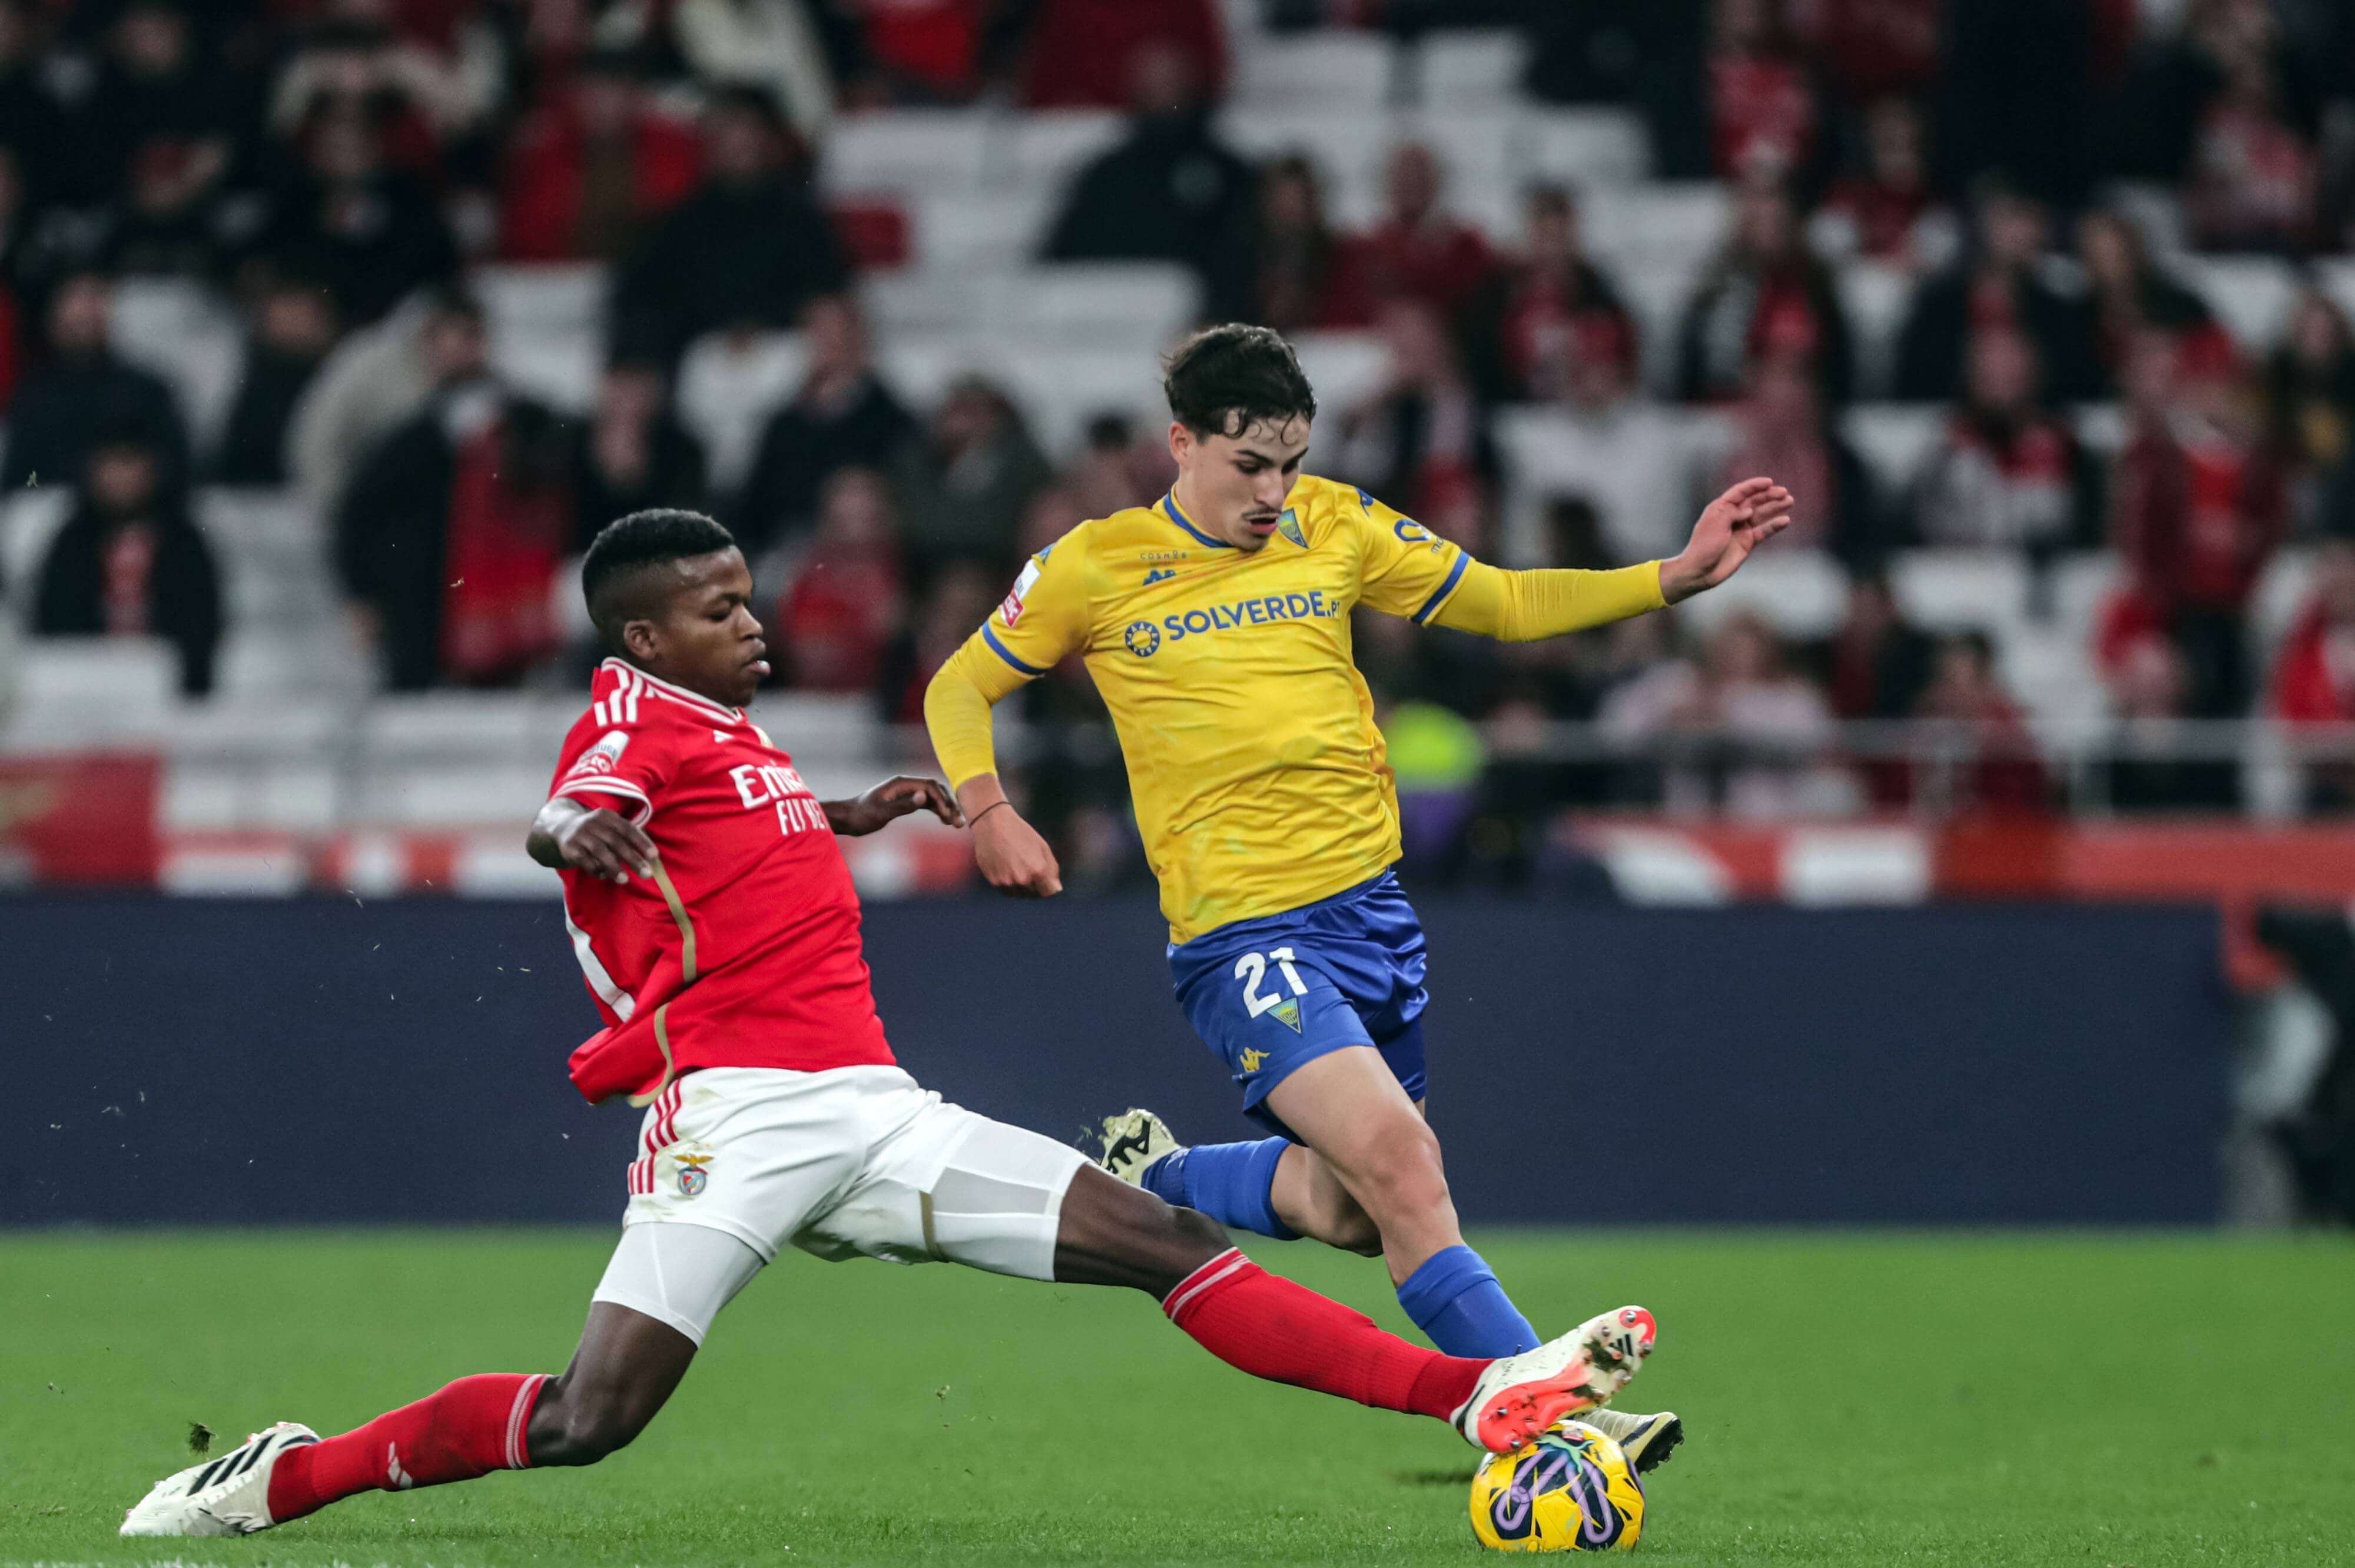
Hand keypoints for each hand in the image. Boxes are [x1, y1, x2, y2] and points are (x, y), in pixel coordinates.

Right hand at [554, 806, 657, 885]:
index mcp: (607, 816)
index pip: (627, 828)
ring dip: (614, 867)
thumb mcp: (610, 827)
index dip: (641, 842)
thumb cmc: (596, 831)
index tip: (654, 856)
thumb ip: (629, 837)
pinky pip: (586, 861)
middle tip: (647, 874)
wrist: (562, 827)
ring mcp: (580, 835)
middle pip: (616, 841)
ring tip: (625, 880)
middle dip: (633, 859)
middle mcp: (593, 823)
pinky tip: (605, 876)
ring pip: (600, 852)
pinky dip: (597, 870)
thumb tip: (651, 856)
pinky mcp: (570, 848)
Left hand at [827, 776, 962, 836]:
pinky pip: (927, 803)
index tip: (948, 817)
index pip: (930, 787)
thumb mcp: (882, 812)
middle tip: (959, 823)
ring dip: (946, 809)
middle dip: (949, 804)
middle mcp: (906, 785)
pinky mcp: (905, 801)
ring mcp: (907, 792)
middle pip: (936, 790)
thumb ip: (904, 805)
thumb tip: (925, 797)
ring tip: (957, 824)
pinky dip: (937, 811)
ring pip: (933, 797)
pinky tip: (945, 821)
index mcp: (901, 783)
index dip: (942, 800)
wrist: (848, 818)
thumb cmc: (862, 815)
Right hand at [972, 802, 1061, 897]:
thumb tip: (1056, 889)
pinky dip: (1008, 885)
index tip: (1043, 877)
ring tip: (1017, 867)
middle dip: (1034, 886)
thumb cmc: (1020, 833)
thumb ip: (1052, 870)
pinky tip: (1006, 868)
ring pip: (1018, 894)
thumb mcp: (1042, 847)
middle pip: (1033, 894)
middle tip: (1028, 869)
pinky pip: (1005, 891)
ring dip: (1020, 887)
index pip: (1047, 892)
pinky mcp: (994, 882)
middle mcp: (1022, 879)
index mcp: (1037, 870)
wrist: (992, 824)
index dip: (1047, 885)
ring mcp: (1007, 882)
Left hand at [1659, 477, 1794, 603]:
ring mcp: (1741, 529)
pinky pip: (1764, 531)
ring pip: (1762, 514)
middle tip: (1785, 492)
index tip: (1770, 482)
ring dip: (1775, 507)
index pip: (1740, 492)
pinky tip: (1785, 520)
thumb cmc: (1703, 546)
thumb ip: (1732, 513)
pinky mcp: (1748, 542)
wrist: (1700, 571)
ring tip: (1790, 501)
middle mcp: (1733, 516)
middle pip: (1754, 501)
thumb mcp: (1715, 524)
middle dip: (1769, 495)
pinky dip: (1774, 526)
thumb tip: (1749, 510)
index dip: (1755, 486)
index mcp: (1721, 508)